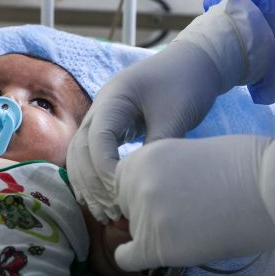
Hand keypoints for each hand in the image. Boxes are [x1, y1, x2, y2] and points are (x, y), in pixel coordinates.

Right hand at [67, 0, 274, 222]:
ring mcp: (102, 116)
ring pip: (80, 155)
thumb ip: (157, 147)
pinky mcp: (110, 126)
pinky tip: (105, 201)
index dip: (104, 171)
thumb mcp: (175, 116)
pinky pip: (90, 155)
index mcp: (114, 98)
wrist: (195, 61)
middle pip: (80, 151)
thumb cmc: (187, 83)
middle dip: (91, 184)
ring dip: (88, 185)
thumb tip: (142, 184)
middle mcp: (100, 107)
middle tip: (111, 213)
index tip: (122, 194)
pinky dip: (93, 178)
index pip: (97, 141)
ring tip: (106, 214)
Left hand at [113, 133, 274, 270]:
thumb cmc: (245, 168)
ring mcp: (145, 215)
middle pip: (126, 208)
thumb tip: (152, 194)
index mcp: (143, 157)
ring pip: (134, 233)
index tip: (163, 199)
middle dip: (147, 213)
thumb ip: (162, 172)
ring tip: (194, 228)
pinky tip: (158, 254)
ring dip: (155, 234)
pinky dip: (136, 259)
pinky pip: (127, 259)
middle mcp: (137, 184)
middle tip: (183, 214)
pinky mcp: (156, 246)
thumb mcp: (189, 153)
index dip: (141, 192)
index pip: (122, 183)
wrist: (271, 189)